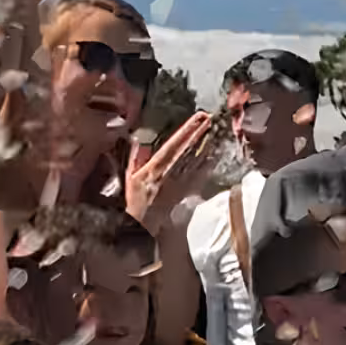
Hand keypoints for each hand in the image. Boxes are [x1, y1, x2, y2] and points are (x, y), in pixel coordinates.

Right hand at [125, 110, 215, 234]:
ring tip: (214, 132)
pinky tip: (215, 156)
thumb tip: (139, 140)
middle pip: (188, 149)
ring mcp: (181, 183)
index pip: (173, 144)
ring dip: (206, 145)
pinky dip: (208, 165)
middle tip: (210, 120)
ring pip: (196, 160)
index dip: (186, 130)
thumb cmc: (136, 202)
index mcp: (155, 167)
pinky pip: (201, 176)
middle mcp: (170, 173)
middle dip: (199, 133)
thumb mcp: (130, 178)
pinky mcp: (188, 192)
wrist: (146, 226)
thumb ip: (136, 158)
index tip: (196, 118)